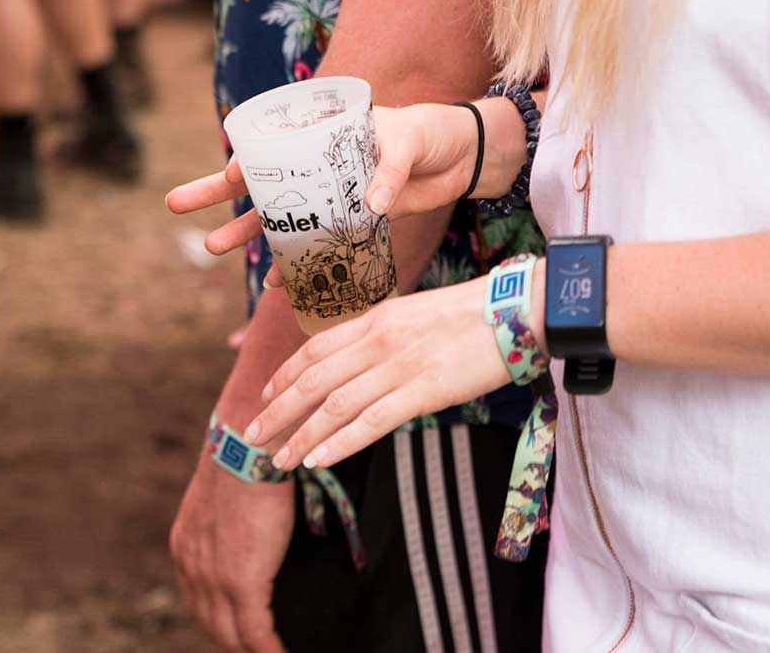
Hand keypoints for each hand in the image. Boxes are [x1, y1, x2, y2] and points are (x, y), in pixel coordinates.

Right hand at [165, 104, 483, 259]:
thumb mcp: (409, 141)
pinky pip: (312, 244)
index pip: (270, 143)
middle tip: (175, 206)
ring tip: (212, 249)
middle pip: (257, 179)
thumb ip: (390, 168)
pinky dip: (295, 263)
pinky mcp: (348, 222)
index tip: (228, 177)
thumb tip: (373, 203)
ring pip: (276, 216)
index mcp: (321, 131)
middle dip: (214, 194)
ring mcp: (328, 195)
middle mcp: (315, 163)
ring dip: (246, 233)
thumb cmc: (431, 133)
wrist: (464, 158)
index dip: (244, 161)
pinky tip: (278, 282)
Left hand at [170, 451, 293, 652]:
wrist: (245, 449)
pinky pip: (256, 632)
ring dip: (250, 649)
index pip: (198, 600)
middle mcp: (193, 569)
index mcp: (187, 548)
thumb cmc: (243, 461)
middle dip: (232, 641)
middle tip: (254, 648)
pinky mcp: (243, 582)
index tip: (234, 630)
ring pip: (231, 634)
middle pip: (211, 624)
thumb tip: (243, 527)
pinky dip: (268, 649)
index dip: (217, 621)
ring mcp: (216, 579)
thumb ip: (225, 523)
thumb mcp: (222, 497)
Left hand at [243, 274, 535, 470]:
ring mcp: (398, 366)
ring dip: (301, 435)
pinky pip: (371, 421)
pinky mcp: (423, 391)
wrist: (516, 310)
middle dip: (278, 410)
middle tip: (253, 434)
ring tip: (279, 460)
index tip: (267, 395)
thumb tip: (360, 357)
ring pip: (335, 405)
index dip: (285, 375)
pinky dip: (340, 442)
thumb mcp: (415, 313)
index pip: (315, 349)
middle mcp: (377, 341)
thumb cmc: (472, 313)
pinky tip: (318, 459)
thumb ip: (383, 334)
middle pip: (313, 380)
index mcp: (375, 318)